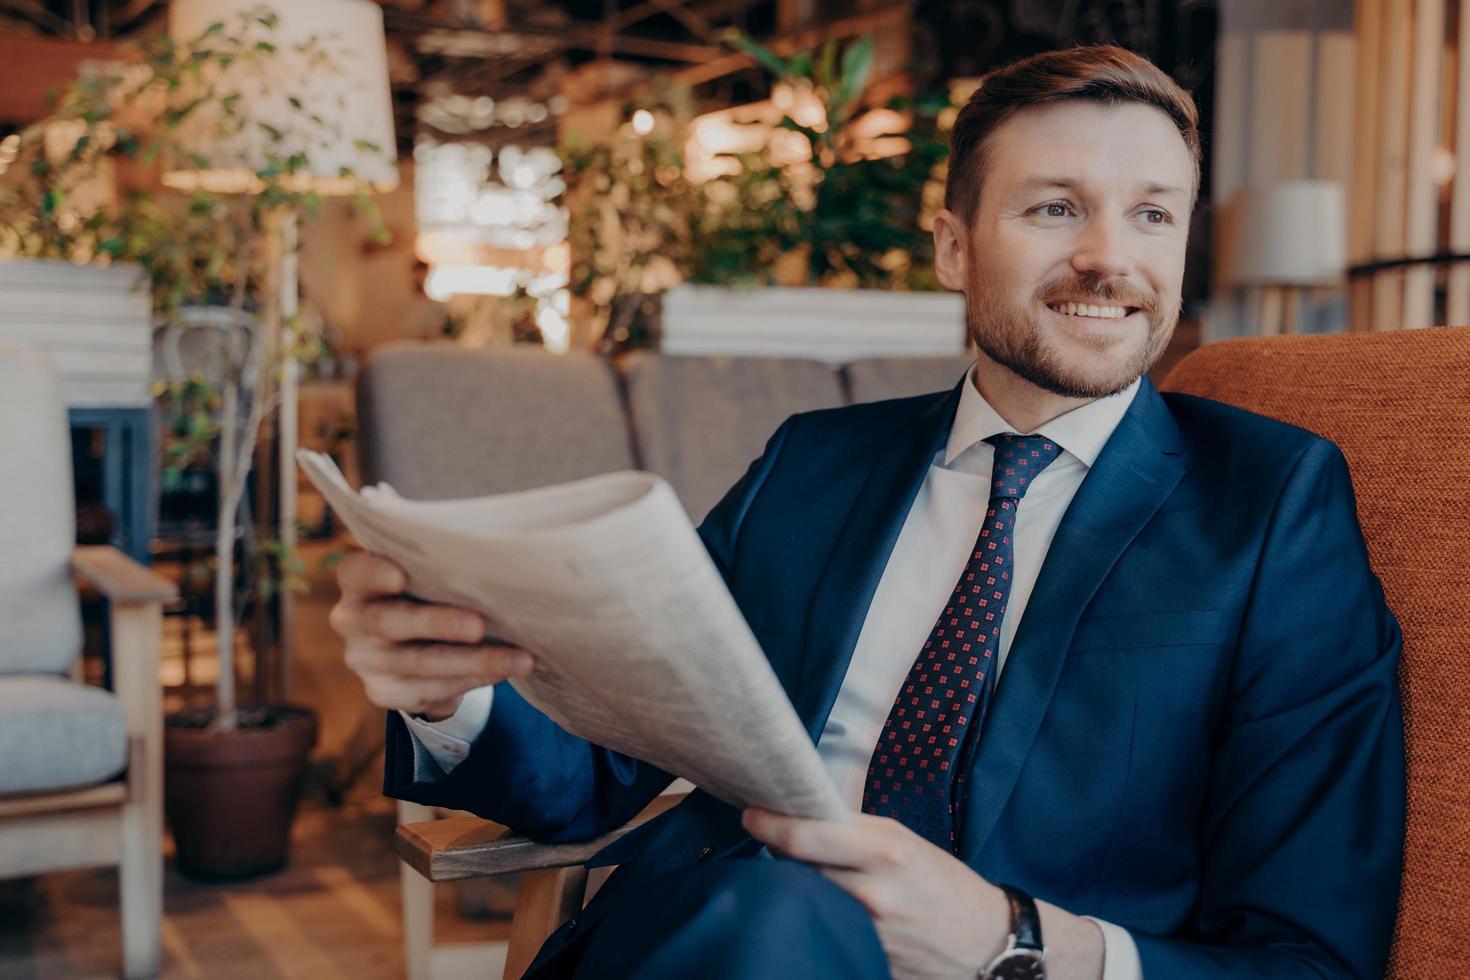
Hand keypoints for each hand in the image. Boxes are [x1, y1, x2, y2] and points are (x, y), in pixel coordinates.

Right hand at [329, 552, 534, 720]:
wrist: (415, 645)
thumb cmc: (427, 593)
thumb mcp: (425, 576)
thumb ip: (441, 569)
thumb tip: (498, 566)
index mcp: (357, 582)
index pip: (356, 572)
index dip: (375, 573)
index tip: (400, 575)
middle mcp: (352, 621)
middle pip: (390, 622)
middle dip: (438, 623)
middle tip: (479, 625)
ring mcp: (365, 661)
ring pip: (421, 663)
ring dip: (475, 661)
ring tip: (519, 658)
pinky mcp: (383, 692)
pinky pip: (431, 689)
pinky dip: (473, 680)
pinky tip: (503, 671)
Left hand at [742, 808, 1008, 979]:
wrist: (986, 941)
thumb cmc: (942, 882)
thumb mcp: (904, 841)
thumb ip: (853, 830)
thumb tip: (803, 816)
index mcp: (885, 851)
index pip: (804, 837)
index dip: (768, 825)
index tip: (751, 815)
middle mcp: (872, 893)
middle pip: (797, 870)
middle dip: (782, 856)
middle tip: (773, 843)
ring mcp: (868, 933)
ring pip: (807, 902)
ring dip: (799, 887)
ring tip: (808, 876)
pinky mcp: (866, 960)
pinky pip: (826, 931)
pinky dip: (820, 917)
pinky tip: (828, 910)